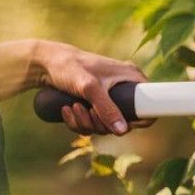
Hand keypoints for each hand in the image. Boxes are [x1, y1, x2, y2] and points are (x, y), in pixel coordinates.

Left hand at [36, 41, 154, 135]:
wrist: (45, 63)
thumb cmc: (70, 67)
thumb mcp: (90, 88)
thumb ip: (107, 109)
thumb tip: (123, 131)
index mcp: (131, 78)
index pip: (150, 105)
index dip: (140, 120)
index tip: (122, 125)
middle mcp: (123, 88)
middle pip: (124, 122)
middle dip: (102, 123)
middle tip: (88, 112)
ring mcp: (108, 97)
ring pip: (105, 125)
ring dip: (87, 123)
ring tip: (73, 108)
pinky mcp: (94, 103)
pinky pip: (92, 123)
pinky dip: (78, 122)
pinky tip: (67, 111)